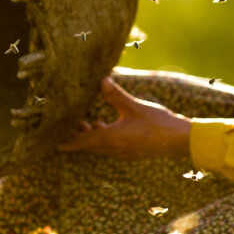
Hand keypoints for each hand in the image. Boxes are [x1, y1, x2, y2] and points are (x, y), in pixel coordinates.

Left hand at [58, 77, 191, 158]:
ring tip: (87, 122)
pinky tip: (108, 126)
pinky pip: (112, 146)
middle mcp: (115, 149)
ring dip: (92, 135)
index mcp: (111, 138)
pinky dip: (105, 137)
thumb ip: (116, 95)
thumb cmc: (158, 124)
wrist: (180, 141)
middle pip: (90, 144)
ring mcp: (124, 152)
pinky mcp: (133, 151)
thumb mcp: (134, 106)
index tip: (54, 143)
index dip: (68, 141)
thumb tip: (100, 81)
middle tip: (69, 124)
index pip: (83, 141)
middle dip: (78, 135)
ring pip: (101, 146)